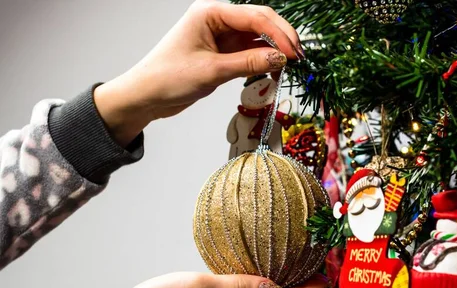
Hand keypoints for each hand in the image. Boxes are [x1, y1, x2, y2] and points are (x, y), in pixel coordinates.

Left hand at [94, 0, 301, 147]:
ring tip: (290, 67)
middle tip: (299, 58)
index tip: (295, 53)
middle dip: (281, 39)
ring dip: (274, 51)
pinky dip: (263, 61)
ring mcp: (221, 36)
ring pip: (257, 38)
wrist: (146, 96)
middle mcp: (217, 19)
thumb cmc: (168, 77)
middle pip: (260, 22)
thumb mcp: (212, 71)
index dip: (279, 34)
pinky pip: (250, 52)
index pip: (255, 16)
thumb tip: (281, 59)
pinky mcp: (222, 52)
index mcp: (211, 12)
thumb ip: (248, 63)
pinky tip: (274, 70)